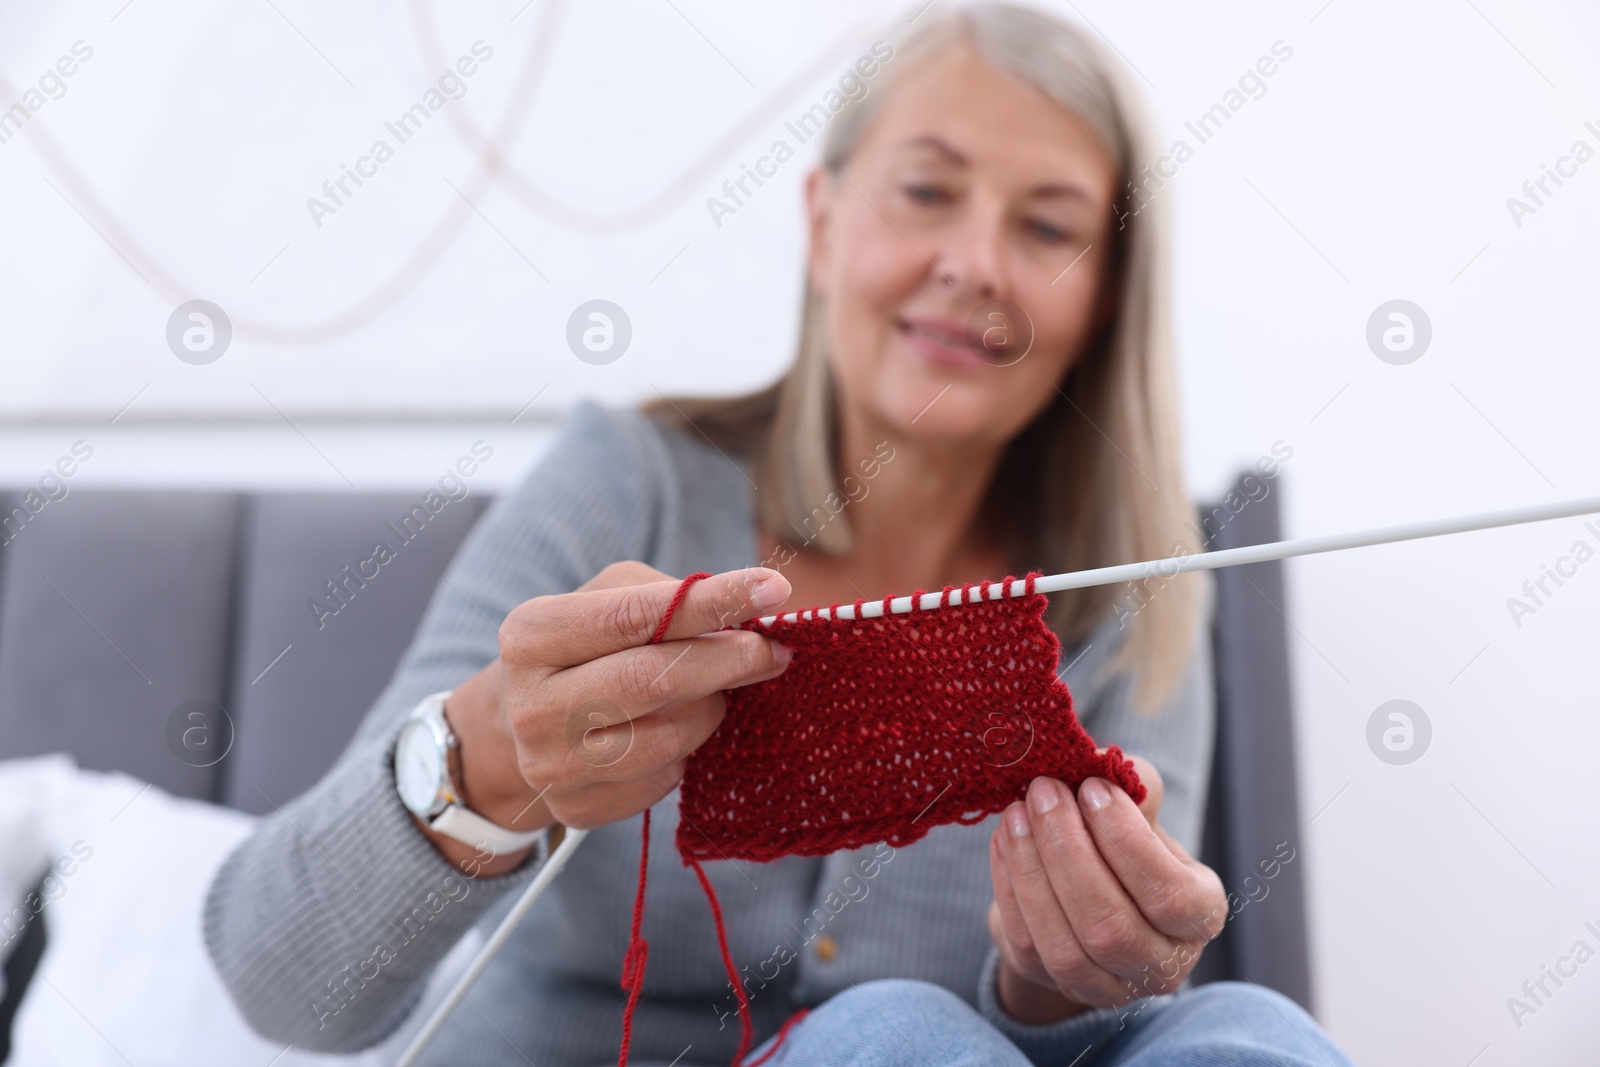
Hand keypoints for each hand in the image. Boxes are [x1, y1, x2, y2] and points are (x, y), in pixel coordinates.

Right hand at [425, 562, 792, 875]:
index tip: (772, 588)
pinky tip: (679, 727)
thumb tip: (749, 612)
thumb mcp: (607, 598)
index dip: (710, 601)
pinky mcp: (579, 809)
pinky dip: (687, 749)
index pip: (633, 614)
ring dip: (710, 708)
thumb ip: (669, 597)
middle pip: (652, 680)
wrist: (525, 724)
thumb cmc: (586, 647)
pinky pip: (664, 778)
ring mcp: (552, 766)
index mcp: (531, 636)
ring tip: (716, 689)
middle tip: (773, 649)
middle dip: (727, 660)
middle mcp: (532, 705)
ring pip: (668, 737)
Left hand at [986, 754, 1226, 1023]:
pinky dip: (1010, 886)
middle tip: (1043, 791)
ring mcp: (1111, 985)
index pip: (1170, 894)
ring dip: (1032, 870)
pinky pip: (1028, 943)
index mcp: (1200, 914)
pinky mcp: (1059, 985)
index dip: (1125, 841)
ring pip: (1065, 945)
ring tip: (1016, 813)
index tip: (1091, 788)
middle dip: (1067, 851)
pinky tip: (1004, 840)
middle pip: (1110, 925)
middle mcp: (1163, 962)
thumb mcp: (1141, 813)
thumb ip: (1134, 787)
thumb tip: (1104, 767)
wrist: (1087, 891)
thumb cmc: (1123, 845)